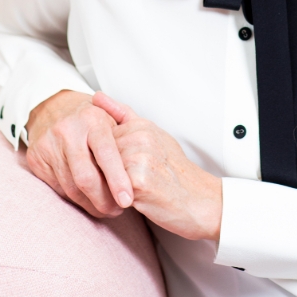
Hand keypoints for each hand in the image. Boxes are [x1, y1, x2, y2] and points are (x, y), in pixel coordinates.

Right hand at [26, 90, 133, 218]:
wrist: (51, 107)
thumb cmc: (90, 118)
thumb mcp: (111, 115)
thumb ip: (128, 134)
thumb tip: (143, 162)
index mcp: (91, 119)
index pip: (106, 153)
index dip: (117, 179)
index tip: (127, 200)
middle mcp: (68, 131)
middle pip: (86, 177)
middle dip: (103, 199)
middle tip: (118, 210)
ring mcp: (49, 145)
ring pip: (71, 187)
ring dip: (91, 203)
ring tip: (106, 208)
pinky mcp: (36, 159)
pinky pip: (58, 188)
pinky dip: (75, 199)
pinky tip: (87, 200)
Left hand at [92, 92, 222, 241]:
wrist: (200, 200)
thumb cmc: (173, 172)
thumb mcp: (152, 136)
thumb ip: (123, 116)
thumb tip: (97, 97)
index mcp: (141, 125)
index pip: (101, 137)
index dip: (104, 156)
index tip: (120, 167)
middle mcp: (140, 136)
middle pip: (99, 155)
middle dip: (104, 170)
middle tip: (128, 183)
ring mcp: (139, 156)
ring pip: (102, 171)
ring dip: (108, 184)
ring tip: (130, 190)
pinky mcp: (138, 179)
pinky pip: (110, 188)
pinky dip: (115, 198)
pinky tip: (132, 200)